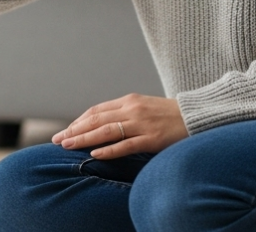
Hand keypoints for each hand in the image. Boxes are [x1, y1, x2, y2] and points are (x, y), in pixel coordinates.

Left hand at [51, 94, 187, 158]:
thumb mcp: (144, 107)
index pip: (96, 111)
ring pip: (106, 131)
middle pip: (96, 120)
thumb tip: (102, 124)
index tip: (66, 131)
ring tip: (68, 145)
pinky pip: (126, 145)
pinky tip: (95, 154)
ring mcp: (142, 124)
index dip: (79, 121)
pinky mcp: (153, 139)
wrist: (197, 116)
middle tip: (57, 139)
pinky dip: (109, 149)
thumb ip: (124, 113)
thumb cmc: (169, 115)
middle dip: (74, 130)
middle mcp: (132, 110)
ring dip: (84, 138)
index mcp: (129, 101)